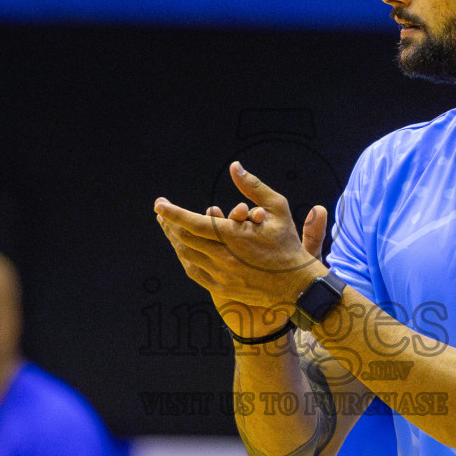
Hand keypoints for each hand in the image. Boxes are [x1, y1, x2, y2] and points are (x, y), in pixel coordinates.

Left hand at [156, 162, 328, 321]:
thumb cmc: (288, 244)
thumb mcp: (278, 209)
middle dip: (169, 223)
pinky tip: (182, 249)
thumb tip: (234, 166)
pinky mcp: (221, 289)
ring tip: (168, 228)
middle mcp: (223, 257)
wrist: (297, 285)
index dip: (172, 212)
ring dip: (175, 240)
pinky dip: (185, 258)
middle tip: (161, 213)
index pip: (193, 222)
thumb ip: (254, 187)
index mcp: (234, 236)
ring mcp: (221, 275)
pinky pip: (194, 272)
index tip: (159, 204)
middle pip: (184, 238)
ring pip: (187, 255)